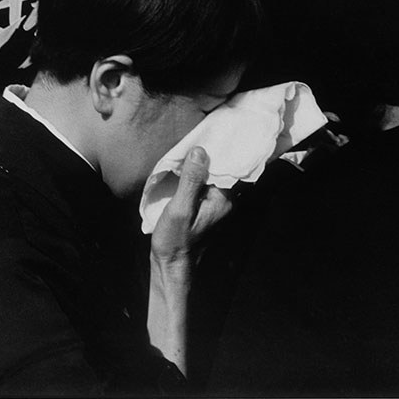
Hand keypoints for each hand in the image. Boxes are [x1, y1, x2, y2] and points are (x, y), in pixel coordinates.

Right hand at [150, 147, 232, 266]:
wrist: (172, 265)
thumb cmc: (175, 239)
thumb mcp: (180, 208)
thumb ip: (191, 181)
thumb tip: (200, 151)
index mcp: (223, 200)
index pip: (226, 166)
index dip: (216, 149)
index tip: (206, 133)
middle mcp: (226, 202)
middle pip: (220, 170)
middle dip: (207, 155)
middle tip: (192, 140)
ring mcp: (217, 206)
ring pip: (212, 177)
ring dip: (199, 166)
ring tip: (186, 151)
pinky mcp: (207, 209)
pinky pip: (205, 186)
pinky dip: (196, 176)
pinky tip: (184, 170)